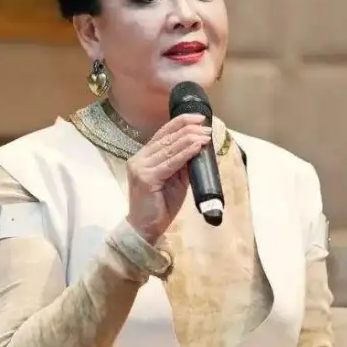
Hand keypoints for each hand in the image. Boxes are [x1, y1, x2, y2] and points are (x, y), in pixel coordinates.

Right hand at [126, 113, 211, 242]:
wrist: (145, 229)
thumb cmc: (160, 206)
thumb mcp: (175, 181)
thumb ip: (183, 165)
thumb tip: (199, 148)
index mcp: (144, 156)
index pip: (162, 133)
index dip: (180, 123)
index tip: (199, 117)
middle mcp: (139, 158)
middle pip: (166, 138)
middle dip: (189, 129)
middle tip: (207, 126)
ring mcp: (141, 167)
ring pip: (169, 148)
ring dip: (190, 139)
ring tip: (206, 135)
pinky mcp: (146, 178)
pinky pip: (171, 162)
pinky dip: (186, 153)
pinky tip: (197, 147)